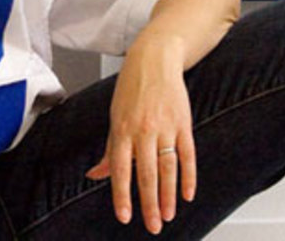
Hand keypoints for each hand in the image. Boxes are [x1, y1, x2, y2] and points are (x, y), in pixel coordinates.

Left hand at [86, 37, 196, 234]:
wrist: (155, 59)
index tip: (125, 216)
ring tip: (168, 215)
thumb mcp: (114, 117)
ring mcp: (166, 127)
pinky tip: (187, 193)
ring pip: (168, 168)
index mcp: (123, 130)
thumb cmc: (132, 87)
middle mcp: (144, 130)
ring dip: (168, 195)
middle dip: (150, 204)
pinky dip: (189, 176)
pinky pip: (188, 155)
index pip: (121, 170)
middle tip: (152, 226)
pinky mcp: (183, 123)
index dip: (122, 195)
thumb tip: (95, 174)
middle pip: (148, 174)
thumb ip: (109, 149)